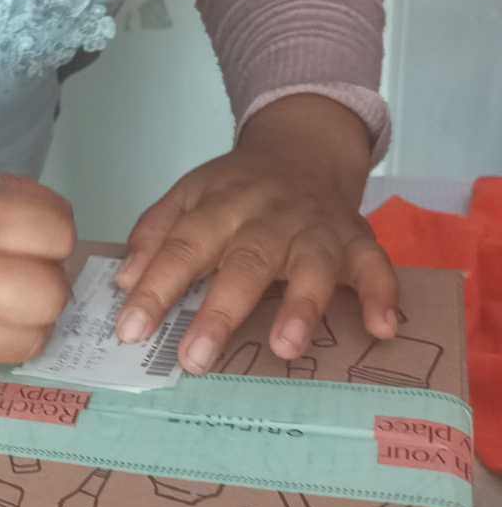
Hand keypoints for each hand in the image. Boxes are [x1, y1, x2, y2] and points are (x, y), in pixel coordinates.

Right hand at [0, 162, 75, 368]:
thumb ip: (6, 202)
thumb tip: (49, 233)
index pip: (59, 233)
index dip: (53, 231)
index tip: (34, 233)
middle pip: (52, 296)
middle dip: (46, 283)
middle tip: (22, 274)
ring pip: (29, 341)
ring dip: (25, 322)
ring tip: (0, 304)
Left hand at [115, 95, 397, 373]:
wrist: (302, 148)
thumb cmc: (238, 189)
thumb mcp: (188, 196)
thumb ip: (155, 233)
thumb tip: (123, 282)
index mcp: (220, 206)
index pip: (182, 247)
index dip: (156, 288)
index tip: (131, 329)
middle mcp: (268, 217)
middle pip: (244, 262)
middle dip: (219, 310)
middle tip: (195, 358)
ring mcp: (315, 228)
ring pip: (311, 264)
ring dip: (301, 305)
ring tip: (285, 347)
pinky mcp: (356, 240)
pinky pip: (375, 265)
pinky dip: (382, 294)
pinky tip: (382, 328)